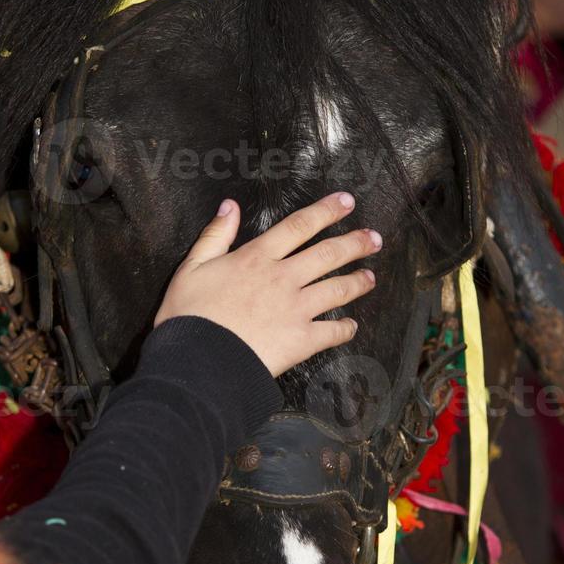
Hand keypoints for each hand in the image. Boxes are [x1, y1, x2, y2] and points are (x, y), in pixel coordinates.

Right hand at [154, 193, 381, 376]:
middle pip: (328, 254)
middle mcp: (283, 278)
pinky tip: (351, 326)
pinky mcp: (301, 340)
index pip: (299, 226)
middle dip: (355, 243)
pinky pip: (332, 332)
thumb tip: (230, 206)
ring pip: (337, 289)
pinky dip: (346, 329)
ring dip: (357, 282)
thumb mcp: (192, 268)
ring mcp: (296, 309)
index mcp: (257, 257)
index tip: (346, 202)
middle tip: (374, 239)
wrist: (198, 361)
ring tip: (370, 278)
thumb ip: (215, 235)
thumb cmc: (189, 315)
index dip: (326, 211)